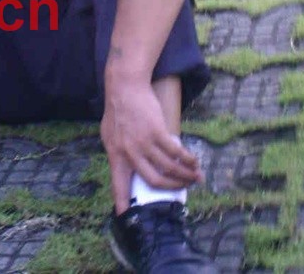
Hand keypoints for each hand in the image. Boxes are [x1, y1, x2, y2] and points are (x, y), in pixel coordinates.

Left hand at [100, 79, 201, 213]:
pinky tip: (193, 162)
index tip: (127, 218)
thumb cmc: (117, 110)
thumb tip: (128, 169)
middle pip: (153, 181)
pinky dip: (187, 159)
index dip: (123, 202)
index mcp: (116, 155)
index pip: (119, 184)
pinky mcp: (157, 131)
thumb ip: (119, 152)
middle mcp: (130, 152)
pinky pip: (176, 152)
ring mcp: (144, 142)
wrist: (125, 86)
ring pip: (168, 167)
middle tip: (183, 189)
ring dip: (184, 175)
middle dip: (171, 188)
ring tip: (195, 176)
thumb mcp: (109, 134)